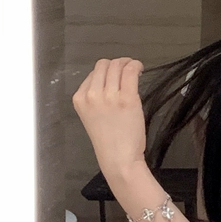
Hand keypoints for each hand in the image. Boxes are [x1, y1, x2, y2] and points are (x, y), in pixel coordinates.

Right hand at [72, 57, 147, 177]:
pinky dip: (136, 65)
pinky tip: (140, 70)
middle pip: (103, 65)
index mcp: (80, 99)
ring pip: (116, 65)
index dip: (106, 73)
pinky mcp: (127, 98)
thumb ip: (97, 97)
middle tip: (127, 70)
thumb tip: (112, 79)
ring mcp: (108, 96)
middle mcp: (92, 95)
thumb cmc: (109, 141)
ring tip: (135, 70)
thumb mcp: (93, 116)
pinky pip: (130, 71)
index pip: (92, 74)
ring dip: (127, 63)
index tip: (116, 78)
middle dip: (117, 64)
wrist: (118, 159)